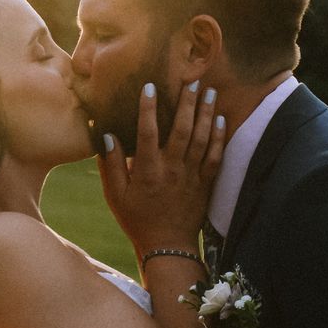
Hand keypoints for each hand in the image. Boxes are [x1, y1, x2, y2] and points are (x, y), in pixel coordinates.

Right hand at [96, 80, 225, 255]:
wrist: (167, 247)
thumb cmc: (137, 219)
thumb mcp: (115, 195)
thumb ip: (110, 164)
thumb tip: (106, 134)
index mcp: (147, 171)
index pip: (148, 133)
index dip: (148, 109)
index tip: (150, 87)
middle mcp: (172, 170)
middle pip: (183, 130)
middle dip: (188, 103)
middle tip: (192, 80)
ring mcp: (192, 176)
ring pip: (203, 139)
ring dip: (207, 113)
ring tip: (210, 91)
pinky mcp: (205, 183)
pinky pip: (216, 156)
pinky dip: (220, 137)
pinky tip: (221, 119)